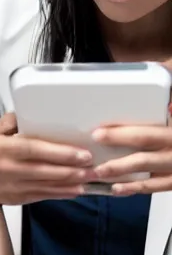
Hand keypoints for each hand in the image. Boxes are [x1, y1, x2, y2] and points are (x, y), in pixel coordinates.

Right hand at [0, 113, 94, 210]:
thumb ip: (9, 122)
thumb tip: (26, 112)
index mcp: (4, 149)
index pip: (36, 150)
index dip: (60, 153)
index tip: (81, 153)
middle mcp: (11, 169)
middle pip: (48, 171)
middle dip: (74, 170)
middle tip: (95, 167)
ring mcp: (15, 186)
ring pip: (49, 187)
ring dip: (72, 184)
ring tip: (91, 179)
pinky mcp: (18, 199)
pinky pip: (44, 196)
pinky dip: (61, 194)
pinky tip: (75, 189)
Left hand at [91, 58, 171, 195]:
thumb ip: (171, 78)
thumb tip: (155, 66)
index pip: (145, 133)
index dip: (120, 135)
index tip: (97, 133)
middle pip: (143, 155)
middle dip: (115, 157)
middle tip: (90, 155)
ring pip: (146, 172)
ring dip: (120, 174)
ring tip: (97, 173)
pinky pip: (157, 186)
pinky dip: (135, 189)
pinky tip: (116, 189)